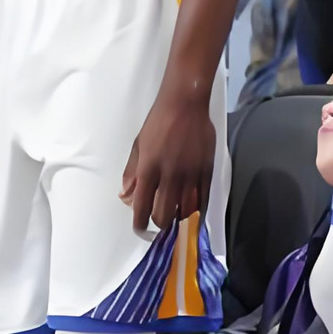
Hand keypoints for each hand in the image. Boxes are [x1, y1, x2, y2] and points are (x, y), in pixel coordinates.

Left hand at [122, 85, 214, 231]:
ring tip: (175, 216)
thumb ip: (132, 172)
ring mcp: (190, 174)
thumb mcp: (138, 145)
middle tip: (158, 221)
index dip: (140, 224)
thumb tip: (126, 196)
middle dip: (159, 223)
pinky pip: (203, 198)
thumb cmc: (158, 122)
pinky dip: (198, 209)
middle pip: (164, 215)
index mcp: (149, 169)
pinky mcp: (206, 170)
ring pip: (185, 210)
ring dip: (178, 217)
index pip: (142, 207)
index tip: (140, 229)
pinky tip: (194, 211)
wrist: (185, 104)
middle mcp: (169, 176)